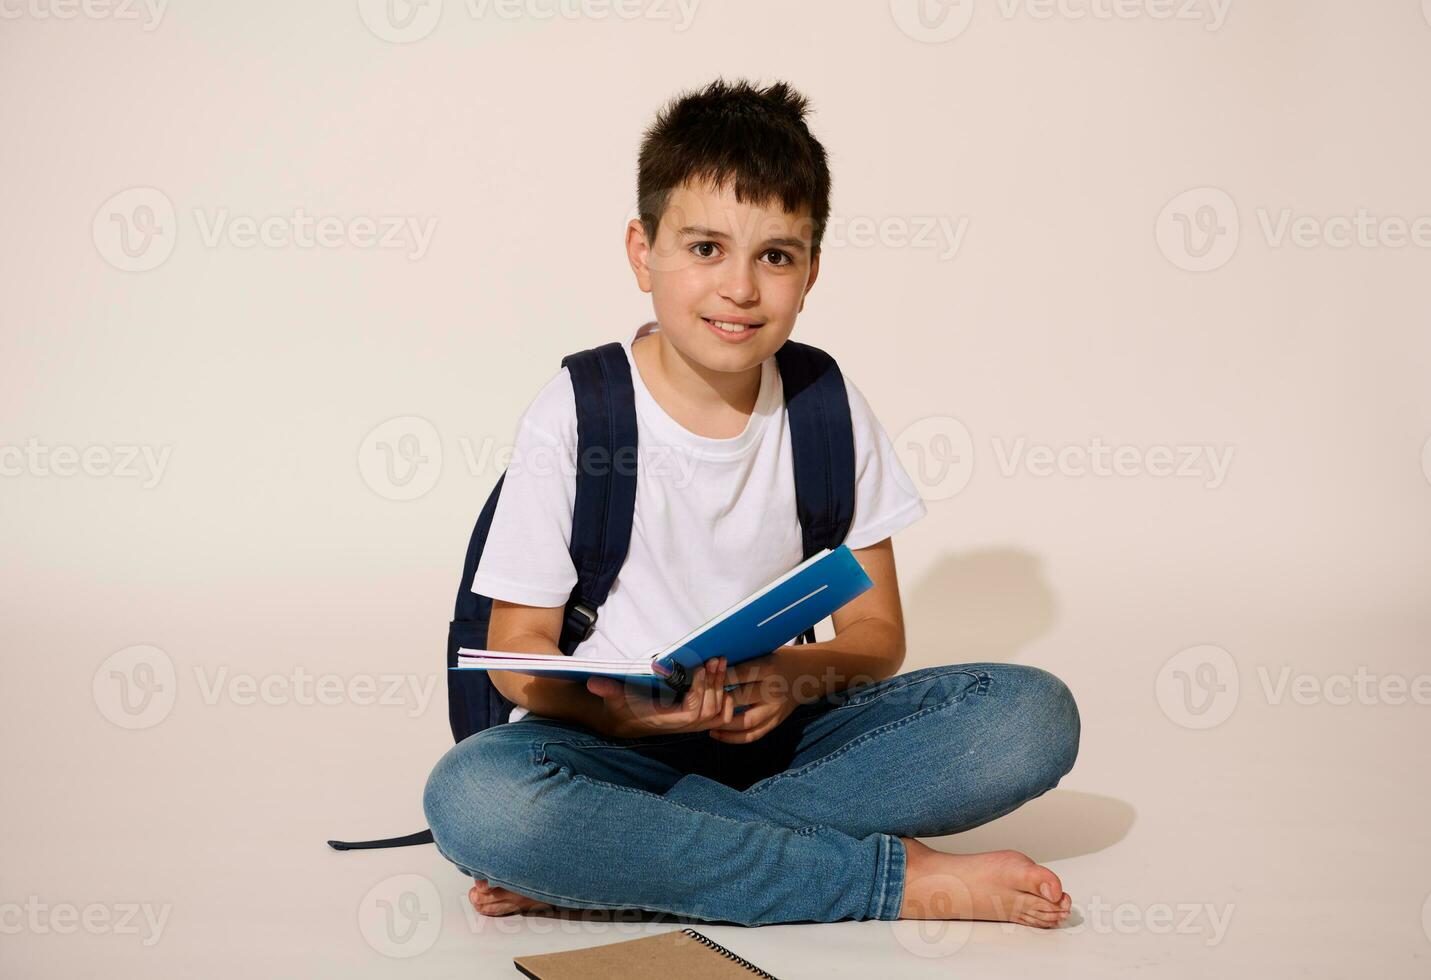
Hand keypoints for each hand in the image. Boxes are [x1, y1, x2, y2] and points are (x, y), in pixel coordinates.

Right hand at [586, 657, 733, 738]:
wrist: (628, 722)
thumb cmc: (623, 708)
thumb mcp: (613, 698)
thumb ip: (607, 690)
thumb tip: (593, 683)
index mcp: (666, 720)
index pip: (692, 712)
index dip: (699, 691)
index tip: (700, 667)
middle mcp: (683, 725)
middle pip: (710, 710)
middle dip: (715, 683)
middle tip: (715, 658)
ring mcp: (693, 724)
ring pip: (720, 713)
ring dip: (722, 687)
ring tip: (720, 663)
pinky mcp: (699, 719)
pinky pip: (722, 716)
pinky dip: (728, 700)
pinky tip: (722, 680)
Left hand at [708, 653, 798, 744]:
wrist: (807, 674)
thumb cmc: (779, 659)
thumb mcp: (764, 651)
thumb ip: (742, 658)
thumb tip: (712, 661)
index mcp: (769, 668)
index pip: (739, 673)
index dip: (719, 676)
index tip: (702, 676)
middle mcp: (772, 690)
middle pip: (740, 698)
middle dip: (717, 700)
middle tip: (698, 701)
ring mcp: (775, 709)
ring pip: (745, 721)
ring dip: (723, 724)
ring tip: (704, 722)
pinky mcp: (775, 721)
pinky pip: (753, 734)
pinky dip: (734, 738)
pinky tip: (718, 734)